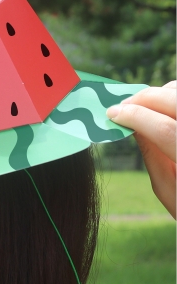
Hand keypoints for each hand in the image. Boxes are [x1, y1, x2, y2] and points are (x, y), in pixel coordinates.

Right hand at [107, 81, 175, 218]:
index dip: (134, 117)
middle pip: (173, 101)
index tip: (112, 114)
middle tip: (122, 107)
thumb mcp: (168, 189)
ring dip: (159, 94)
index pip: (164, 129)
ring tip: (142, 107)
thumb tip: (131, 124)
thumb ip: (151, 154)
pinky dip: (172, 95)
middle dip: (142, 98)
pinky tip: (163, 106)